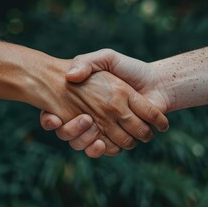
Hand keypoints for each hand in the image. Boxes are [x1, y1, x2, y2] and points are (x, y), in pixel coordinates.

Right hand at [40, 49, 171, 155]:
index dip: (49, 120)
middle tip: (81, 118)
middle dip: (69, 130)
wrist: (158, 83)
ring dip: (83, 139)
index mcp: (84, 100)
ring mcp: (104, 129)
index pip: (56, 114)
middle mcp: (91, 116)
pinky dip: (100, 148)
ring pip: (82, 143)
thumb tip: (70, 76)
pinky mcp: (118, 138)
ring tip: (90, 124)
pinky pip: (103, 149)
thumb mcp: (106, 58)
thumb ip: (87, 62)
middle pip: (67, 133)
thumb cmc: (130, 69)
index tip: (52, 118)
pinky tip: (100, 140)